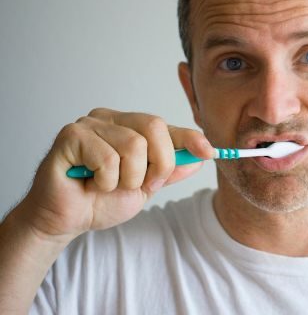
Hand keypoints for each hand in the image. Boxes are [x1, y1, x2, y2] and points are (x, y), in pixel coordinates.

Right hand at [16, 108, 214, 242]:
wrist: (66, 220)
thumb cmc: (100, 200)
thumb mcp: (145, 187)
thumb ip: (169, 171)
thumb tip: (200, 157)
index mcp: (130, 127)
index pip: (167, 127)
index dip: (190, 138)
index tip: (210, 152)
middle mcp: (111, 119)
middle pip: (155, 127)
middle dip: (159, 164)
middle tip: (144, 186)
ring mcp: (90, 124)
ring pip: (133, 145)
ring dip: (128, 178)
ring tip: (110, 186)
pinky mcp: (71, 136)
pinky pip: (107, 157)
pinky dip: (106, 180)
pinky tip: (91, 183)